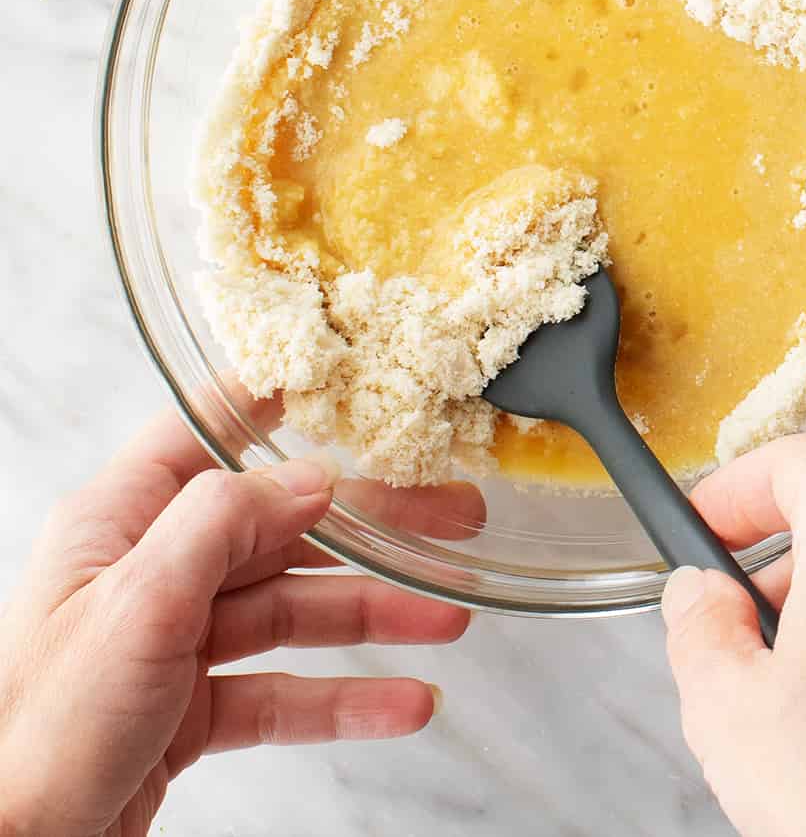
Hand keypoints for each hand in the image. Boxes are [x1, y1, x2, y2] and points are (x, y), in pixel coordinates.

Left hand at [0, 412, 479, 836]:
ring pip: (292, 608)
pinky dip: (344, 698)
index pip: (206, 432)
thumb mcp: (137, 606)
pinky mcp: (188, 709)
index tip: (350, 385)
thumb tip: (307, 476)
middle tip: (447, 516)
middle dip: (368, 526)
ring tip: (446, 613)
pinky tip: (403, 702)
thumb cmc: (34, 737)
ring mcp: (172, 640)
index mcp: (121, 520)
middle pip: (277, 527)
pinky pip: (282, 690)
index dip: (276, 403)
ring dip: (372, 612)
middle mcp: (149, 570)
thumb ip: (223, 523)